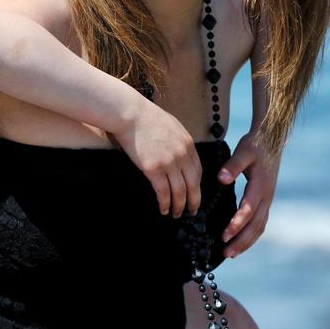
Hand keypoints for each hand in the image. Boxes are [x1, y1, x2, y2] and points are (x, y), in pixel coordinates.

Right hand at [114, 97, 201, 217]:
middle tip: (191, 211)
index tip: (195, 194)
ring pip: (179, 192)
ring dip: (178, 206)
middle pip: (193, 185)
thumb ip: (181, 142)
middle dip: (193, 201)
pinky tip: (163, 209)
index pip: (199, 171)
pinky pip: (162, 192)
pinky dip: (164, 203)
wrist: (130, 114)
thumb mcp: (173, 126)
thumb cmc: (147, 118)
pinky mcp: (153, 169)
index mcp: (188, 145)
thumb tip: (182, 156)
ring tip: (175, 214)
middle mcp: (182, 155)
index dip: (197, 186)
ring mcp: (168, 163)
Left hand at [217, 131, 280, 255]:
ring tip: (230, 253)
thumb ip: (233, 165)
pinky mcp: (265, 200)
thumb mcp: (244, 150)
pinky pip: (260, 222)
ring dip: (246, 242)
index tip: (224, 235)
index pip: (248, 210)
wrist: (272, 140)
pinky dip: (250, 235)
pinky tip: (239, 241)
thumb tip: (221, 179)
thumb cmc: (256, 145)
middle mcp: (266, 197)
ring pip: (259, 227)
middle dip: (241, 241)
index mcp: (261, 186)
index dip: (237, 224)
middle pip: (256, 225)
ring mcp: (267, 200)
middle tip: (226, 253)